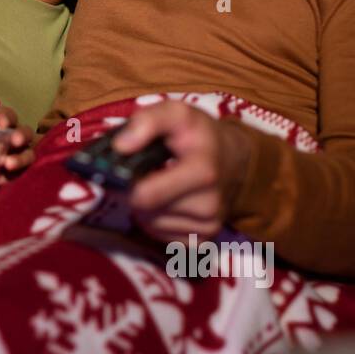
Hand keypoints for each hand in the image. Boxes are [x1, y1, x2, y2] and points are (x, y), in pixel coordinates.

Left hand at [0, 87, 33, 181]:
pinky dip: (12, 176)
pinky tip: (0, 180)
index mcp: (2, 121)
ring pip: (28, 154)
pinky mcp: (19, 171)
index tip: (1, 123)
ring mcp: (20, 153)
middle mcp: (15, 135)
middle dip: (21, 136)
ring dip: (20, 158)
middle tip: (15, 141)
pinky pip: (21, 173)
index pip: (8, 115)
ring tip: (7, 164)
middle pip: (25, 132)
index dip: (5, 118)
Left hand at [112, 100, 250, 241]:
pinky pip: (161, 236)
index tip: (125, 168)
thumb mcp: (176, 112)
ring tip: (158, 183)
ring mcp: (207, 226)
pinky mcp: (202, 240)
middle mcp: (208, 205)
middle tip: (144, 172)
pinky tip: (167, 201)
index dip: (127, 181)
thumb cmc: (199, 135)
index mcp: (202, 172)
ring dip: (145, 206)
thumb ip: (147, 121)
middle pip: (144, 210)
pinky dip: (156, 219)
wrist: (234, 159)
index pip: (145, 195)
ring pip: (149, 224)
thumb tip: (120, 146)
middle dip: (136, 191)